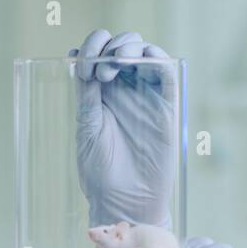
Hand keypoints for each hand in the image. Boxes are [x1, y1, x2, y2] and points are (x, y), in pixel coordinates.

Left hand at [70, 29, 178, 229]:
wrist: (124, 201)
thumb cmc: (101, 172)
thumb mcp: (87, 129)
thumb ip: (87, 96)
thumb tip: (79, 60)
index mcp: (102, 94)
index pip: (98, 54)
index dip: (90, 47)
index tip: (79, 63)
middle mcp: (125, 90)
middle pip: (121, 46)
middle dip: (107, 46)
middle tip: (98, 71)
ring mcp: (147, 95)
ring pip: (143, 51)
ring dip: (127, 46)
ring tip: (112, 66)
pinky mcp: (167, 105)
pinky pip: (166, 70)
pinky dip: (154, 56)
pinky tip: (138, 60)